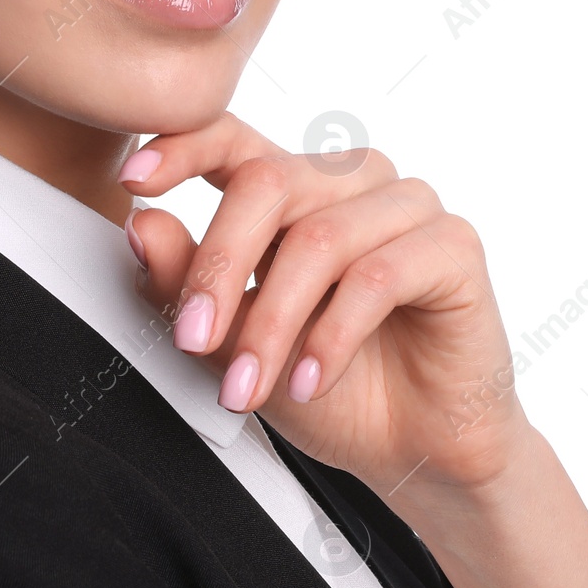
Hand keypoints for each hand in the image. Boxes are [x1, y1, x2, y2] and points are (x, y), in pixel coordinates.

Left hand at [120, 111, 536, 509]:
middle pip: (266, 183)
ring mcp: (407, 204)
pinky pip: (378, 276)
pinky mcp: (454, 246)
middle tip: (190, 338)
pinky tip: (309, 381)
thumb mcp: (236, 343)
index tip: (132, 181)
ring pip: (318, 237)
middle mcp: (350, 179)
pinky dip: (331, 336)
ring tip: (248, 387)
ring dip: (272, 322)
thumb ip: (188, 283)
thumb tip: (140, 226)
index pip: (233, 137)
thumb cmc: (328, 386)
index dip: (183, 147)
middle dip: (218, 266)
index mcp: (294, 185)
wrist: (414, 450)